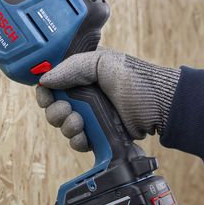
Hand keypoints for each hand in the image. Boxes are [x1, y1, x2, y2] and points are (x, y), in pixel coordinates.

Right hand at [35, 49, 179, 150]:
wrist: (159, 106)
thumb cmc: (135, 79)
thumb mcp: (102, 63)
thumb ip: (72, 68)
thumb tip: (44, 80)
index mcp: (81, 74)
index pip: (52, 82)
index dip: (44, 90)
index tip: (45, 94)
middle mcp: (83, 95)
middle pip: (53, 107)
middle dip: (54, 111)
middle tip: (67, 109)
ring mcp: (90, 116)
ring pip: (63, 126)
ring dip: (66, 126)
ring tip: (80, 123)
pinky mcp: (98, 135)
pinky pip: (77, 141)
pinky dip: (77, 140)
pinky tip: (84, 136)